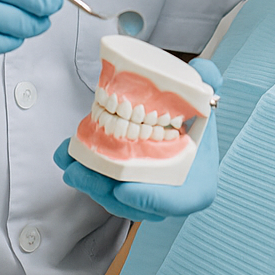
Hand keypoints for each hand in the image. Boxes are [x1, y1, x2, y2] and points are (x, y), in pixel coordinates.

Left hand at [54, 58, 222, 221]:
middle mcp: (169, 198)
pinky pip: (102, 189)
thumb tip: (201, 70)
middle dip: (103, 190)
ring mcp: (144, 198)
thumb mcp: (204, 97)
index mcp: (196, 185)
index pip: (175, 201)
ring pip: (112, 199)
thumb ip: (207, 80)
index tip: (123, 188)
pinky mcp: (123, 190)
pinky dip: (85, 174)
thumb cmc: (195, 120)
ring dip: (87, 182)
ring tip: (69, 162)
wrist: (183, 126)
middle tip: (80, 170)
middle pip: (134, 203)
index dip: (149, 200)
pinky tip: (67, 155)